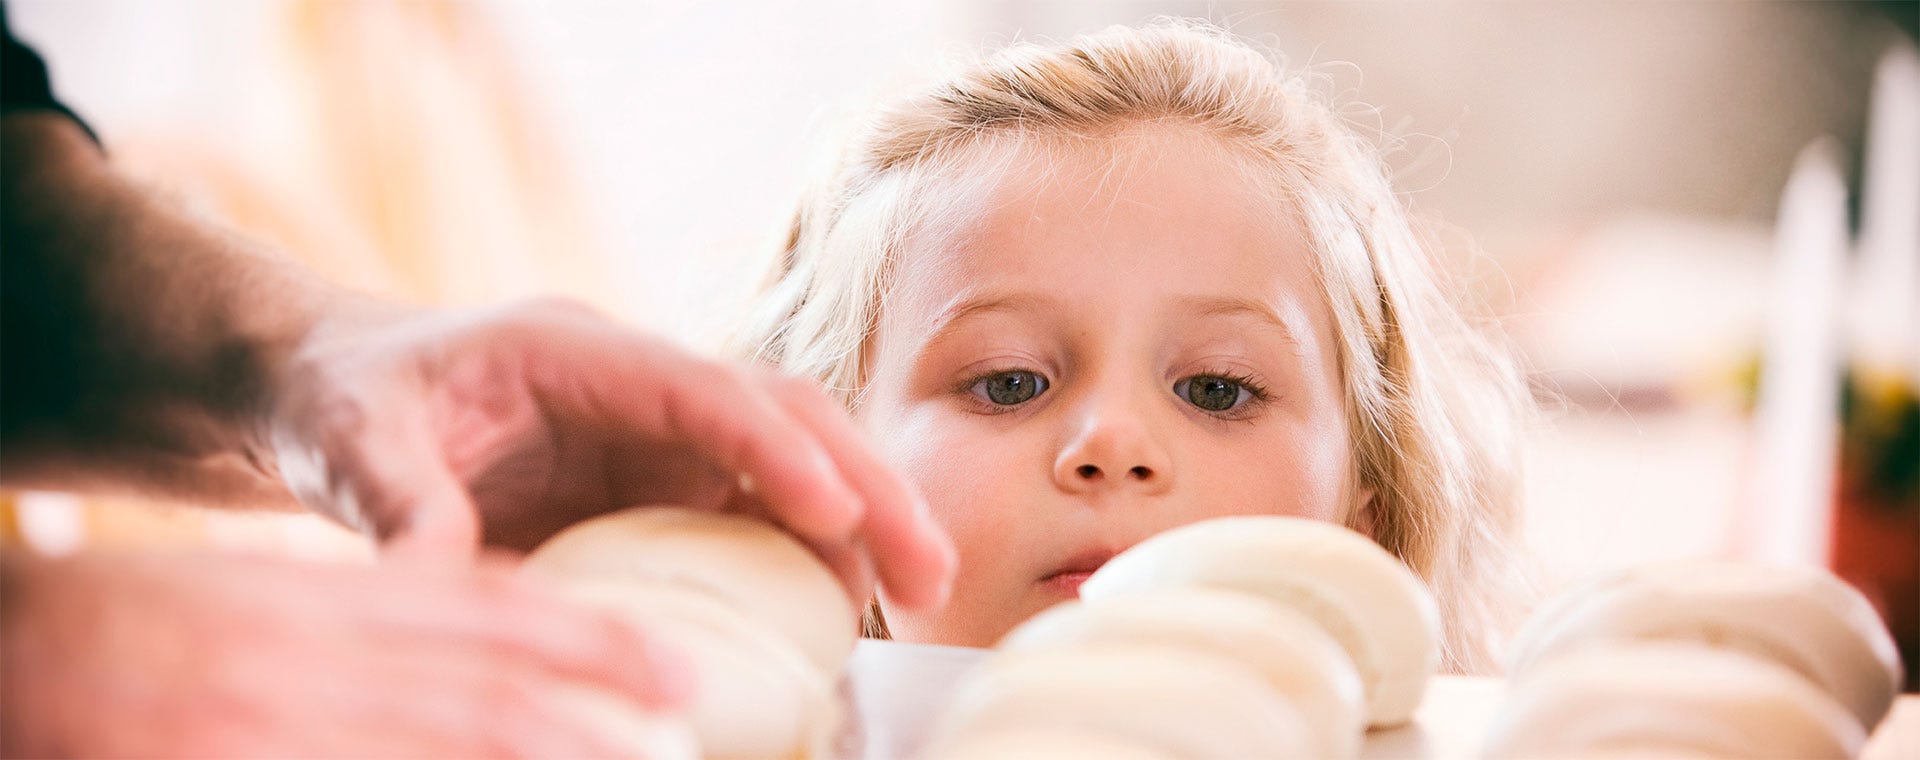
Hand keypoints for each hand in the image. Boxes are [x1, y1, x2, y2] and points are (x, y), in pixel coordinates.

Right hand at [0, 550, 691, 757]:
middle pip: (478, 697)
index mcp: (323, 603)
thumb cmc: (133, 627)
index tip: (676, 668)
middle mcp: (306, 664)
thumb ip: (378, 612)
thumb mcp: (267, 597)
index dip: (595, 642)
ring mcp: (265, 730)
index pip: (486, 613)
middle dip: (593, 723)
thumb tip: (498, 613)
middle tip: (683, 736)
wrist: (4, 649)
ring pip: (439, 747)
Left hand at [261, 298, 953, 608]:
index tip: (833, 508)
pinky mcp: (658, 486)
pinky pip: (754, 515)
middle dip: (862, 481)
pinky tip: (845, 611)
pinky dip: (809, 555)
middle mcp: (637, 386)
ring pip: (789, 462)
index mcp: (571, 350)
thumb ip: (402, 511)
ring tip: (919, 593)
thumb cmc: (345, 402)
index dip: (770, 446)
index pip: (697, 388)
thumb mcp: (351, 447)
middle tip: (928, 567)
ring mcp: (656, 436)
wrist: (336, 393)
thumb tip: (443, 592)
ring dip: (860, 519)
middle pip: (779, 414)